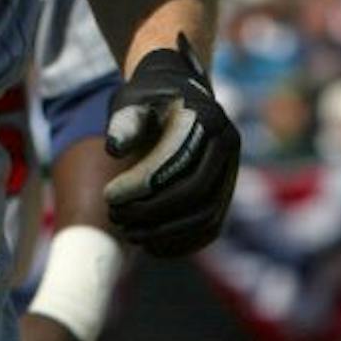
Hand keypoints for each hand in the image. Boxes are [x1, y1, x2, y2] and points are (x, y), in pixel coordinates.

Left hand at [102, 34, 242, 257]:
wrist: (176, 93)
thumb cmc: (147, 99)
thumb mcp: (132, 101)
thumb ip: (124, 122)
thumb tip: (113, 149)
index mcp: (207, 119)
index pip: (177, 161)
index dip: (143, 183)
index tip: (109, 196)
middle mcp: (228, 145)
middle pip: (195, 192)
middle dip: (154, 212)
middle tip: (117, 219)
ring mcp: (232, 171)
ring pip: (207, 215)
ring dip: (168, 233)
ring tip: (131, 236)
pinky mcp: (227, 191)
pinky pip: (212, 225)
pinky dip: (185, 242)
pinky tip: (153, 247)